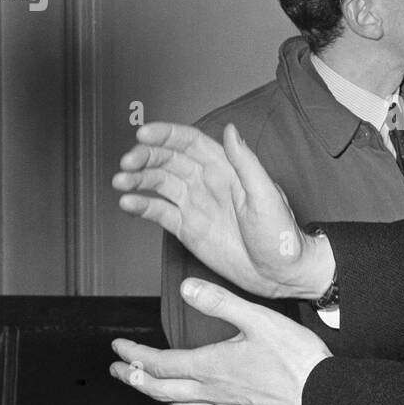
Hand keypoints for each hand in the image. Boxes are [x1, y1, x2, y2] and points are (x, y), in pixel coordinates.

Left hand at [109, 278, 330, 404]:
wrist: (322, 397)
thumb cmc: (296, 360)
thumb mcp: (259, 319)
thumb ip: (221, 302)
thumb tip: (187, 287)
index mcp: (211, 366)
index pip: (159, 363)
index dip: (133, 354)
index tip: (117, 347)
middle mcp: (212, 391)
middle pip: (159, 389)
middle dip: (132, 378)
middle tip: (116, 370)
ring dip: (154, 394)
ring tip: (144, 386)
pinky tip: (190, 403)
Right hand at [112, 121, 334, 299]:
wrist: (280, 274)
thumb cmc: (281, 236)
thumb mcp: (266, 195)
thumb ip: (246, 162)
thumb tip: (230, 130)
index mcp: (226, 168)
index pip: (190, 142)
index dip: (166, 135)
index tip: (144, 133)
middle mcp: (207, 182)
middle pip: (168, 159)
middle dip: (145, 156)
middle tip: (127, 163)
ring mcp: (195, 205)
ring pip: (159, 183)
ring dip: (137, 179)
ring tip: (121, 182)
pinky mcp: (187, 229)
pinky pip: (159, 212)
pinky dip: (141, 206)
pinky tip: (128, 204)